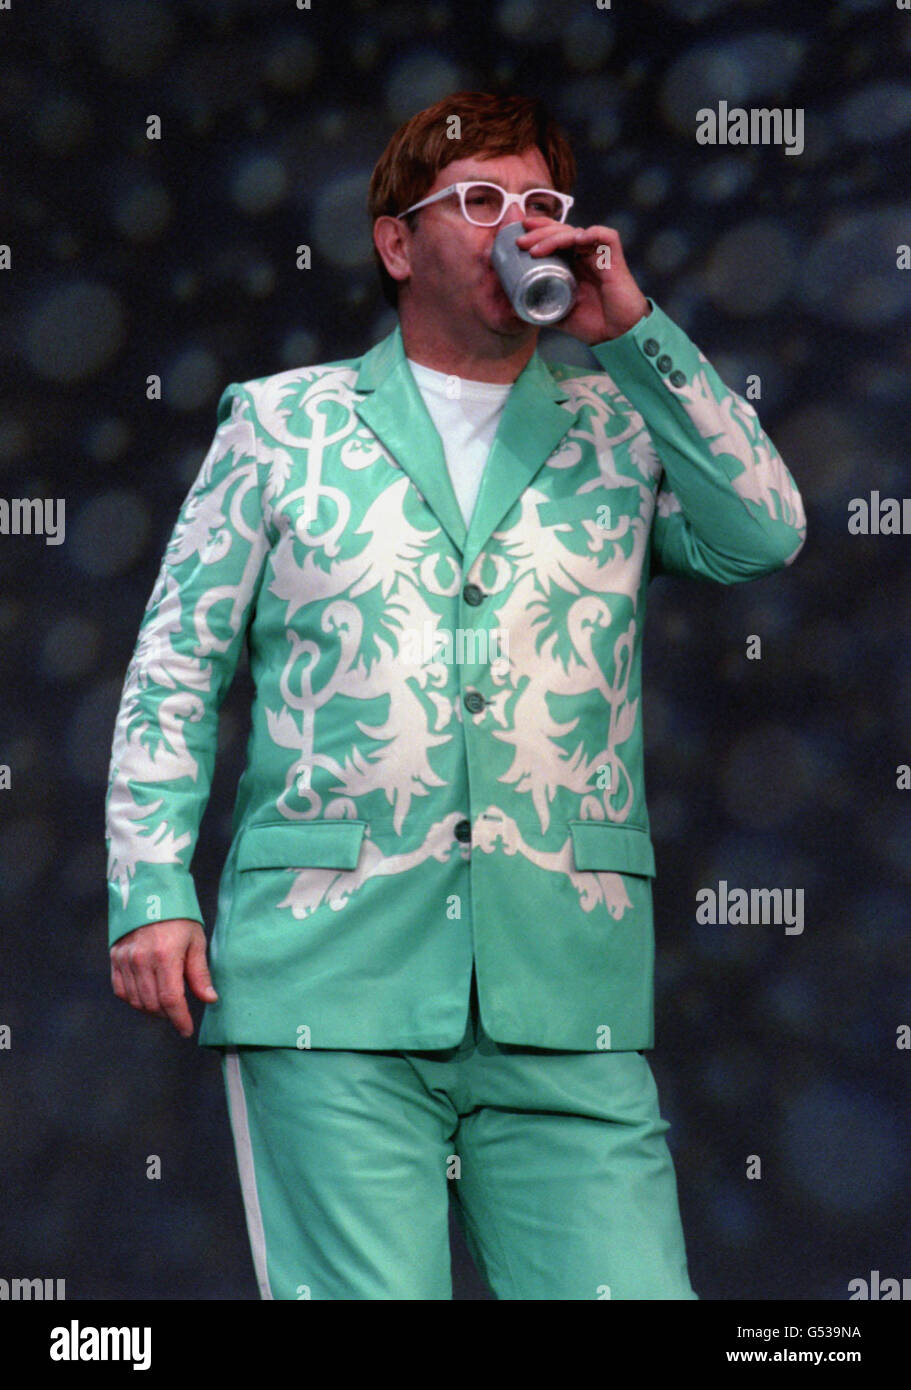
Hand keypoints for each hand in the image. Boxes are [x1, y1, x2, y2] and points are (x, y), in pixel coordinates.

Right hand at [110, 918, 217, 1037]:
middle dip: (168, 1015)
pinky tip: (146, 997)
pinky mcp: (115, 957)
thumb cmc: (179, 915)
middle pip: (152, 1003)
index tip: (186, 1029)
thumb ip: (199, 973)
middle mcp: (141, 960)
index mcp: (165, 955)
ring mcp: (125, 959)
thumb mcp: (196, 940)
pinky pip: (120, 990)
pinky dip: (133, 999)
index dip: (180, 1019)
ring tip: (165, 1006)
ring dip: (151, 1010)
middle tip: (179, 1015)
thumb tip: (209, 999)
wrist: (150, 892)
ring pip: (135, 1000)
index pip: (171, 999)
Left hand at [516, 217, 650, 343]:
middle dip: (539, 233)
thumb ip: (540, 309)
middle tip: (520, 242)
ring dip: (555, 236)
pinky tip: (577, 240)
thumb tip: (514, 308)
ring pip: (577, 232)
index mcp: (572, 262)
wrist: (618, 335)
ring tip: (536, 250)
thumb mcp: (559, 316)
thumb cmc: (593, 324)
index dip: (538, 231)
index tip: (517, 236)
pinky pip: (606, 236)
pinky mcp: (614, 258)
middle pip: (561, 230)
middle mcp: (585, 254)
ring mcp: (599, 254)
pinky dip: (592, 234)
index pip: (554, 236)